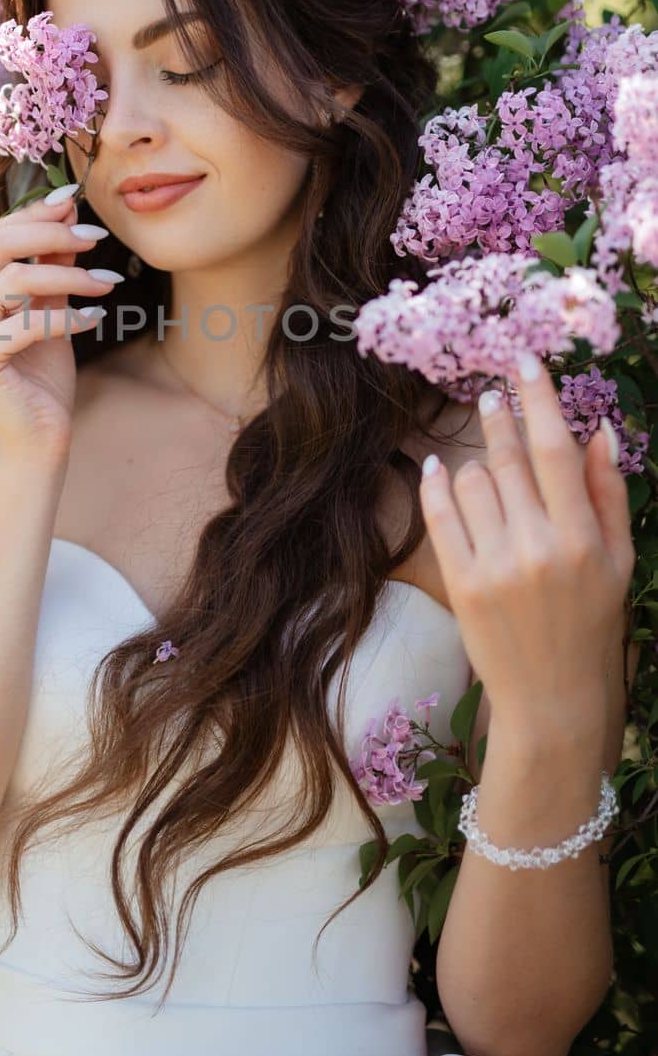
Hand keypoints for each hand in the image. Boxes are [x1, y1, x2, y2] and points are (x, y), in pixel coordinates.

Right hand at [0, 186, 120, 459]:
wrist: (38, 440)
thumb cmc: (41, 375)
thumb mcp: (49, 308)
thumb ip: (52, 265)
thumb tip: (67, 213)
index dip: (33, 214)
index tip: (75, 201)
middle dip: (50, 235)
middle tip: (95, 237)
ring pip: (14, 281)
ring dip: (69, 276)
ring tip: (107, 283)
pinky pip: (26, 324)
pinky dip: (66, 318)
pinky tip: (93, 320)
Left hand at [418, 353, 635, 729]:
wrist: (551, 695)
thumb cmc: (590, 621)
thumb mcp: (619, 560)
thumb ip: (608, 493)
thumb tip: (601, 429)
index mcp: (583, 537)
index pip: (556, 449)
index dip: (539, 399)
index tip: (525, 361)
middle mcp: (539, 546)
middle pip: (508, 458)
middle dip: (499, 417)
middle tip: (491, 394)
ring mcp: (496, 565)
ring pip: (472, 481)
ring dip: (478, 467)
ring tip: (490, 480)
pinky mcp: (461, 583)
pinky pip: (440, 514)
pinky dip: (437, 486)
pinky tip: (438, 471)